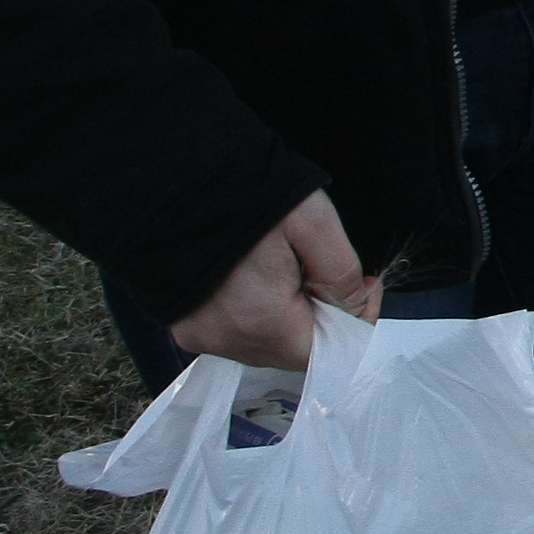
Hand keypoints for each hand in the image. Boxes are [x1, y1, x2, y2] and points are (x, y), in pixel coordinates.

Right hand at [168, 191, 379, 372]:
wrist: (168, 180)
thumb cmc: (243, 194)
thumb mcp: (311, 221)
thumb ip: (341, 273)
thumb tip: (354, 305)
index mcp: (261, 322)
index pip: (326, 354)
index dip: (354, 323)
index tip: (364, 285)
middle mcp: (226, 341)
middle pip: (294, 349)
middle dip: (323, 316)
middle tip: (328, 270)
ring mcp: (200, 336)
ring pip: (266, 342)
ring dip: (290, 315)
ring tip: (290, 268)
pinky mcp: (183, 325)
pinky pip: (234, 332)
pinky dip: (256, 312)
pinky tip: (257, 276)